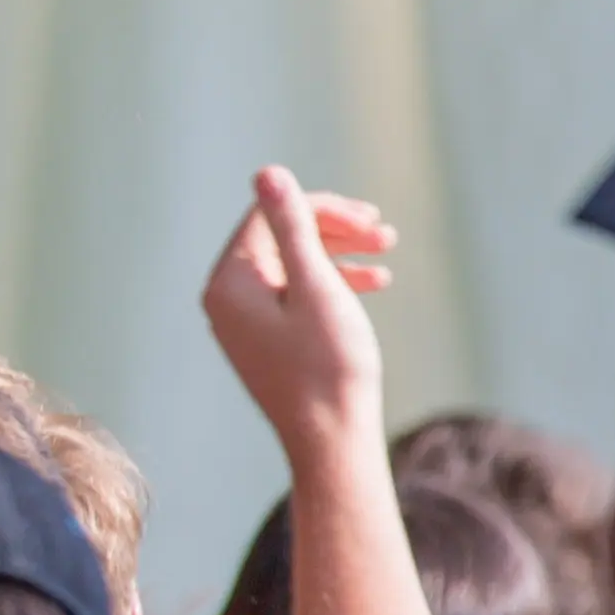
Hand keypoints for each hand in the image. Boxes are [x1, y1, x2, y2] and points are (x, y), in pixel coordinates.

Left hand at [201, 168, 394, 468]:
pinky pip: (296, 296)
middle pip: (280, 237)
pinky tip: (375, 283)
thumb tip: (267, 173)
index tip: (372, 219)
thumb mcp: (316, 286)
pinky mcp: (265, 340)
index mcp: (228, 281)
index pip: (268, 216)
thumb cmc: (328, 367)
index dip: (323, 208)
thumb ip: (293, 227)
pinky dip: (333, 285)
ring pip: (293, 266)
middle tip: (385, 233)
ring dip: (340, 254)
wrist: (332, 442)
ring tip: (388, 253)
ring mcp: (244, 321)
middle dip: (334, 229)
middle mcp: (226, 298)